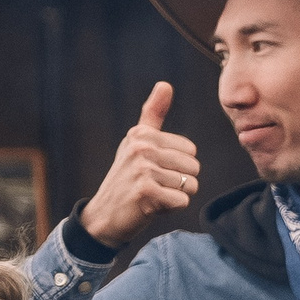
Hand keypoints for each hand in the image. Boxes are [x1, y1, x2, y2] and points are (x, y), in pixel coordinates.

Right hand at [80, 83, 201, 249]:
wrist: (105, 215)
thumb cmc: (127, 178)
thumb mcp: (136, 142)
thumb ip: (153, 114)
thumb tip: (165, 84)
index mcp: (142, 134)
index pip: (191, 151)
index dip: (178, 166)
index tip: (155, 171)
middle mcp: (141, 147)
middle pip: (194, 168)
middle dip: (180, 183)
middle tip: (155, 187)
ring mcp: (142, 169)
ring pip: (190, 185)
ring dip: (176, 196)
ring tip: (153, 196)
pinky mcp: (146, 192)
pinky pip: (183, 201)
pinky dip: (172, 209)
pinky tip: (152, 207)